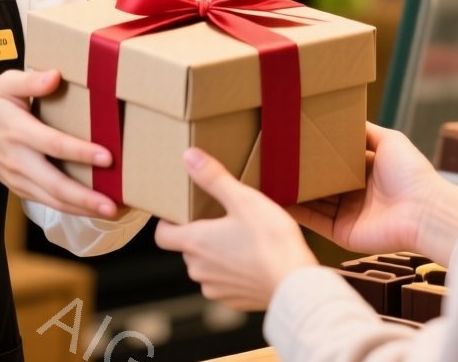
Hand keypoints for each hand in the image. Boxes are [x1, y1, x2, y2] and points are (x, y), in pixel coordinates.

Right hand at [0, 68, 118, 218]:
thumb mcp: (3, 84)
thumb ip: (30, 80)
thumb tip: (55, 76)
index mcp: (18, 131)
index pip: (52, 144)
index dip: (80, 152)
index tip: (107, 156)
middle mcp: (19, 160)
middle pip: (54, 184)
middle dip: (85, 198)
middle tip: (113, 205)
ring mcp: (20, 179)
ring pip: (54, 200)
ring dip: (84, 209)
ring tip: (115, 212)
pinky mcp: (23, 190)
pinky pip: (51, 203)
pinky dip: (75, 209)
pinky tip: (97, 210)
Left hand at [153, 148, 317, 310]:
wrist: (295, 284)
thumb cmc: (271, 241)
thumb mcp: (244, 200)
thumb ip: (214, 178)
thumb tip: (189, 156)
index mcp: (195, 242)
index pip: (162, 235)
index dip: (168, 223)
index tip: (183, 214)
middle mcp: (198, 269)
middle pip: (187, 249)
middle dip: (201, 235)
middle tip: (224, 221)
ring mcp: (215, 288)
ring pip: (206, 268)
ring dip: (218, 256)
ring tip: (243, 241)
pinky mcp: (233, 302)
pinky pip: (225, 284)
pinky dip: (234, 273)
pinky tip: (254, 262)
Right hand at [287, 122, 457, 259]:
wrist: (423, 211)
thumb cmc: (410, 173)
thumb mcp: (389, 140)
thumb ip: (365, 131)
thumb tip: (344, 115)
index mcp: (366, 171)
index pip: (334, 161)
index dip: (315, 152)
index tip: (293, 140)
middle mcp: (354, 193)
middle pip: (320, 181)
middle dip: (298, 172)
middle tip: (272, 157)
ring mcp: (346, 214)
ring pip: (312, 200)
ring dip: (291, 191)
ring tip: (265, 176)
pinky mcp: (340, 232)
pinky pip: (313, 220)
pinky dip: (294, 210)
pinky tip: (276, 197)